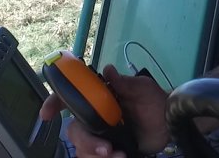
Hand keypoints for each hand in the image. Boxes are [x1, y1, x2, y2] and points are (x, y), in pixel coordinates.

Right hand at [43, 64, 170, 157]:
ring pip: (81, 149)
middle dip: (86, 142)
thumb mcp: (143, 89)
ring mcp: (99, 135)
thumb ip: (125, 83)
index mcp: (99, 98)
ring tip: (119, 155)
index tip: (47, 114)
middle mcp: (94, 116)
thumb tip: (107, 70)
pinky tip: (120, 157)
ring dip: (96, 154)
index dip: (55, 103)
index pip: (71, 97)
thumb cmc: (155, 102)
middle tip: (106, 148)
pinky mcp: (106, 151)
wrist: (170, 125)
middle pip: (74, 130)